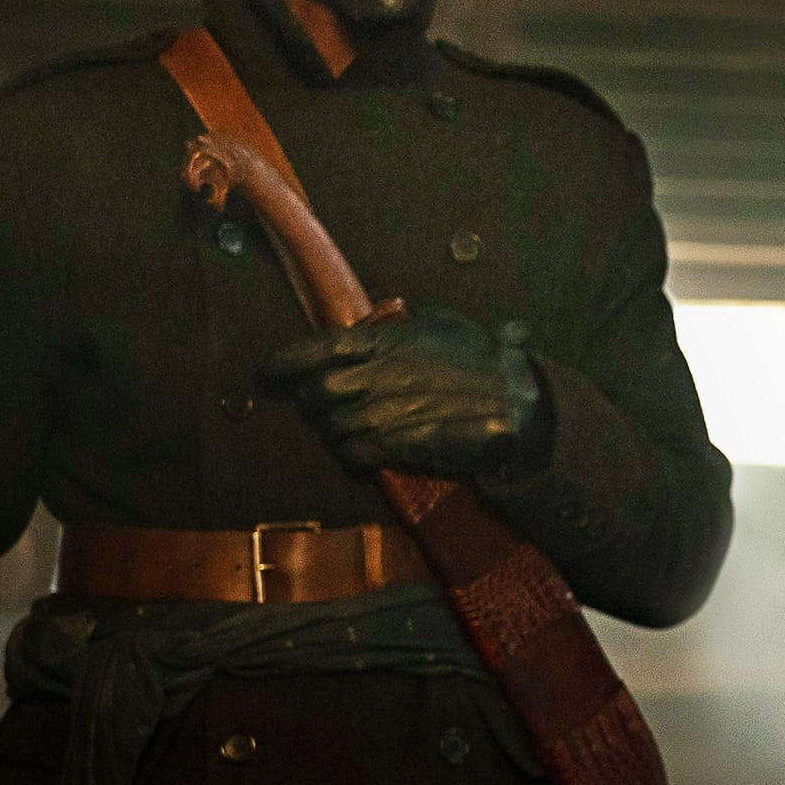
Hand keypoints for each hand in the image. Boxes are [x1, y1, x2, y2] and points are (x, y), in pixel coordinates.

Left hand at [255, 307, 550, 481]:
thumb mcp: (440, 325)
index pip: (318, 348)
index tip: (265, 374)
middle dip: (309, 405)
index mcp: (387, 340)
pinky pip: (354, 455)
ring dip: (330, 435)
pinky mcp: (401, 445)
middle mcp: (381, 375)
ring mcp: (390, 412)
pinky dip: (349, 459)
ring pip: (332, 428)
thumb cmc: (483, 360)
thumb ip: (401, 328)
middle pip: (316, 394)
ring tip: (342, 434)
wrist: (519, 403)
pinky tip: (357, 458)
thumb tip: (374, 325)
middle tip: (314, 409)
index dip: (283, 363)